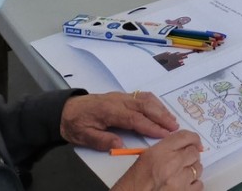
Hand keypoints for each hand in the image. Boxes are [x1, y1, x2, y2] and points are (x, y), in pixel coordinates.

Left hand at [60, 91, 177, 150]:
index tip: (164, 134)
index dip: (150, 126)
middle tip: (174, 127)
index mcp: (109, 110)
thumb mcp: (83, 136)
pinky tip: (161, 110)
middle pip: (145, 105)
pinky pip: (143, 96)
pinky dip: (156, 103)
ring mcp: (122, 96)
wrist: (66, 109)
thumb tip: (120, 145)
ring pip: (146, 99)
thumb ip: (102, 140)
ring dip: (161, 109)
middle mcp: (119, 100)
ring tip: (172, 120)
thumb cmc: (75, 124)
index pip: (134, 118)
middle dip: (161, 116)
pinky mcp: (123, 95)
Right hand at [113, 131, 203, 190]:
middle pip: (194, 152)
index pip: (185, 137)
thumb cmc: (133, 182)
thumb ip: (165, 150)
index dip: (193, 139)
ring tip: (181, 175)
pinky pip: (198, 184)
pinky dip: (193, 184)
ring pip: (198, 168)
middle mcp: (172, 164)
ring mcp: (180, 180)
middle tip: (184, 161)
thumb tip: (181, 147)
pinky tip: (183, 185)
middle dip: (191, 156)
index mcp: (160, 152)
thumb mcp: (145, 158)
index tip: (195, 142)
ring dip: (192, 170)